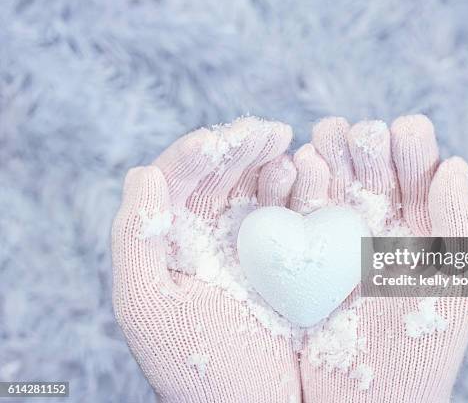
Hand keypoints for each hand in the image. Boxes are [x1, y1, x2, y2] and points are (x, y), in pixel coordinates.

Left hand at [111, 117, 300, 401]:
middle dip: (238, 147)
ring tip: (286, 146)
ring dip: (269, 161)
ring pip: (255, 187)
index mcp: (169, 246)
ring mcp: (249, 246)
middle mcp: (207, 239)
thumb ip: (136, 240)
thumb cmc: (199, 367)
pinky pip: (289, 212)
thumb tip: (143, 172)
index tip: (217, 139)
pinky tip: (302, 173)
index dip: (192, 155)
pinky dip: (296, 188)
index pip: (173, 184)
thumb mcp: (149, 307)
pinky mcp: (286, 257)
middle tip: (266, 128)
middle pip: (218, 176)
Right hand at [274, 116, 467, 401]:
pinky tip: (294, 168)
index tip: (403, 132)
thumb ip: (459, 225)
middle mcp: (375, 226)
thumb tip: (456, 163)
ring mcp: (333, 238)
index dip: (410, 147)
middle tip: (358, 133)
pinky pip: (292, 211)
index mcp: (419, 228)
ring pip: (328, 182)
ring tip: (323, 142)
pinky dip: (291, 185)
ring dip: (325, 157)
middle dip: (363, 144)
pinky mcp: (297, 255)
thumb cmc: (418, 350)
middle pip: (368, 169)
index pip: (415, 172)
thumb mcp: (452, 287)